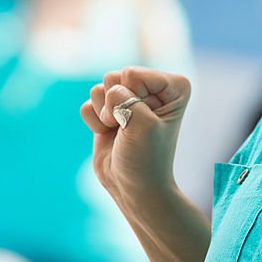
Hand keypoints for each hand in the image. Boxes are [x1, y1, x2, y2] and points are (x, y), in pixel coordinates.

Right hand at [80, 67, 190, 208]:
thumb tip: (105, 89)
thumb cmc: (147, 159)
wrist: (133, 187)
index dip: (133, 101)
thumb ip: (125, 100)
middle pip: (114, 77)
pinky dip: (94, 123)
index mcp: (174, 86)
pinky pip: (88, 104)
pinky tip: (110, 135)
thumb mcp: (144, 126)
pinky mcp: (108, 109)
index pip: (132, 74)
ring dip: (105, 115)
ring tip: (121, 132)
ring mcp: (129, 97)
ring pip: (99, 89)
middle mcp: (153, 87)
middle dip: (115, 106)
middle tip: (129, 128)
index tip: (146, 123)